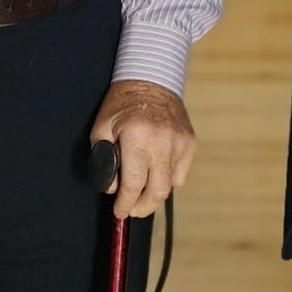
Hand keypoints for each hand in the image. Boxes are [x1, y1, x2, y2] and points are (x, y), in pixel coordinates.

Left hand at [89, 80, 195, 219]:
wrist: (151, 79)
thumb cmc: (122, 104)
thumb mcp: (101, 128)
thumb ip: (104, 160)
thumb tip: (115, 187)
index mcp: (137, 137)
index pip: (133, 184)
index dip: (124, 204)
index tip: (119, 212)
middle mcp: (162, 141)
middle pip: (157, 192)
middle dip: (142, 208)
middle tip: (132, 210)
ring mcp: (179, 142)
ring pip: (170, 185)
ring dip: (154, 194)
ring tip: (141, 192)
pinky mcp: (190, 142)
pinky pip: (180, 174)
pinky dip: (167, 179)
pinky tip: (155, 172)